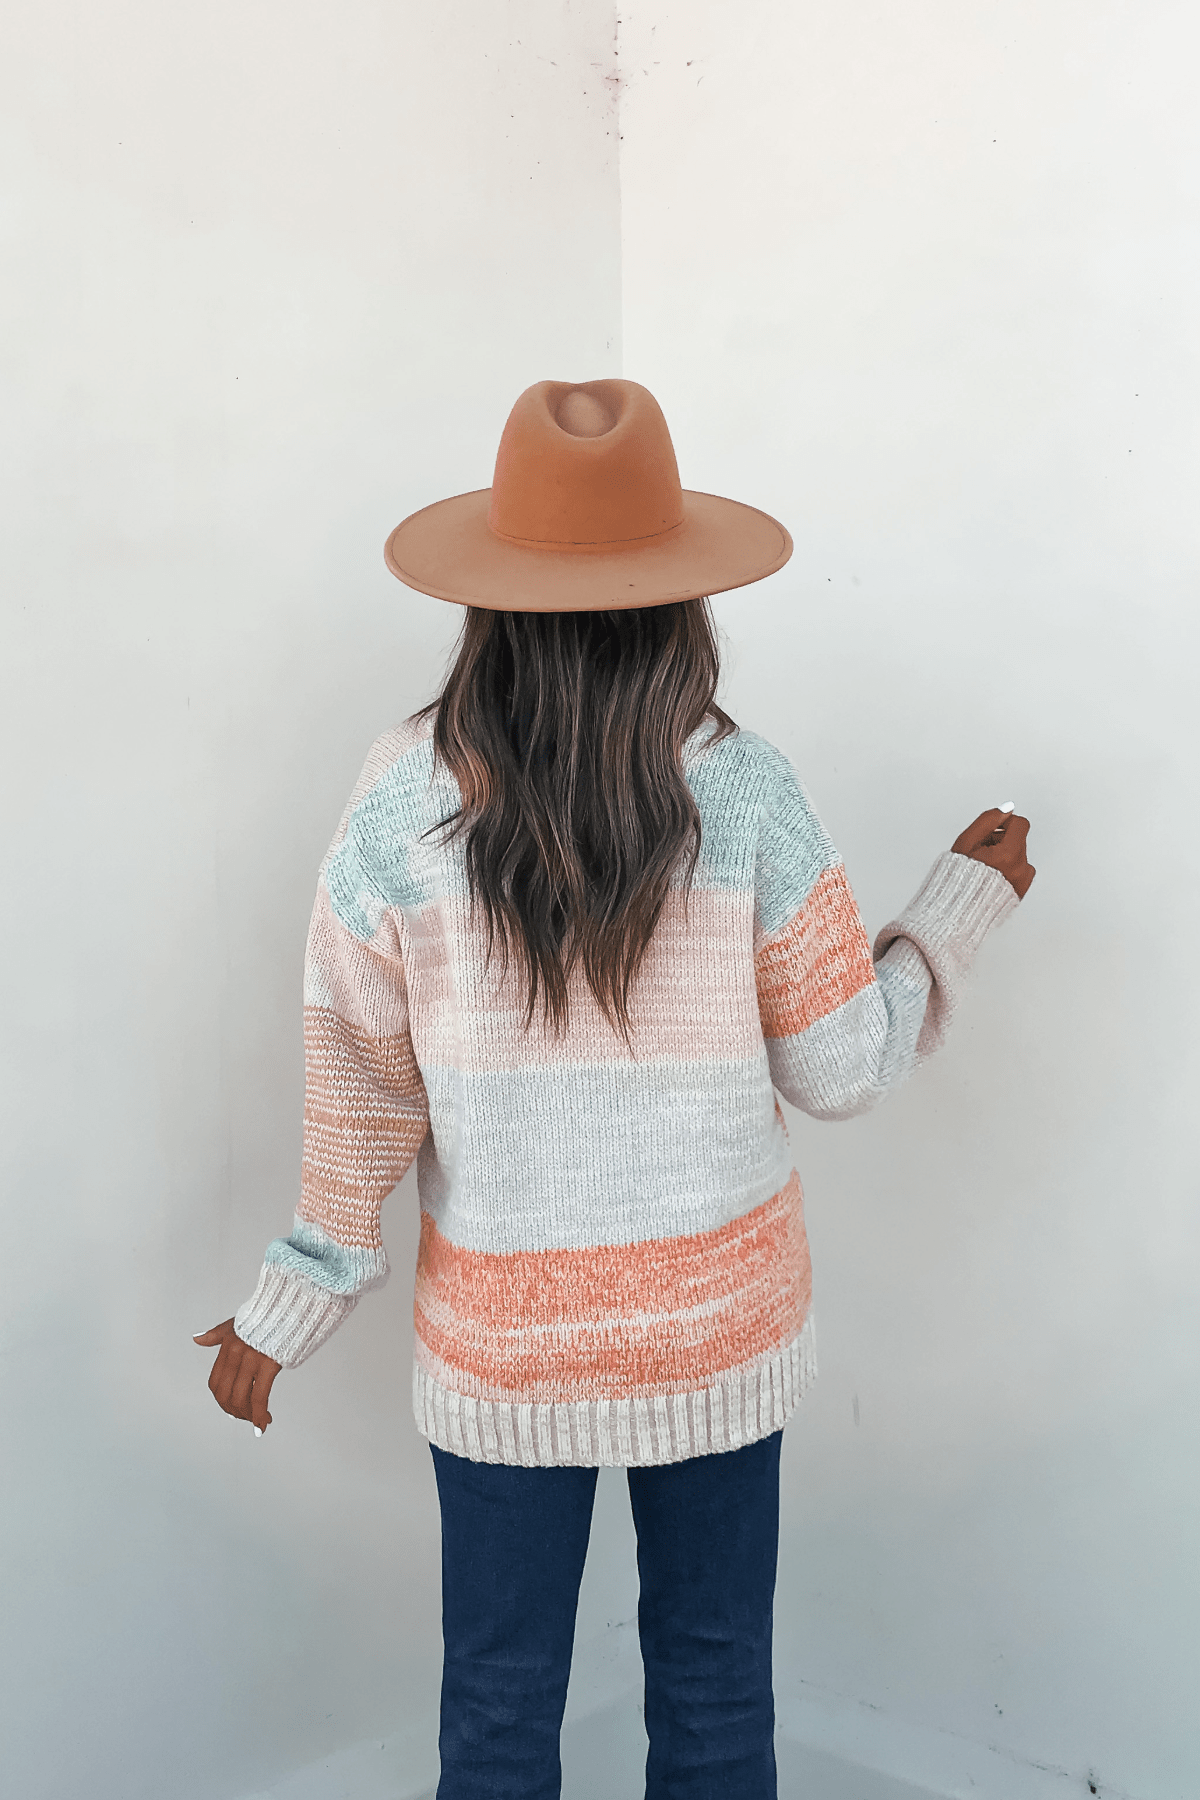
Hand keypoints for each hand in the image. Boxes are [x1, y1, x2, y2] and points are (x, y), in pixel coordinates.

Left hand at [194, 1318, 281, 1432]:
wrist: (291, 1304)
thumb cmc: (266, 1314)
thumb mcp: (236, 1322)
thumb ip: (216, 1335)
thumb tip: (197, 1339)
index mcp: (227, 1346)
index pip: (216, 1383)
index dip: (222, 1400)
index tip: (232, 1407)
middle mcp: (236, 1354)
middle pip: (226, 1394)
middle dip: (234, 1411)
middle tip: (246, 1417)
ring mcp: (252, 1359)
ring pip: (241, 1399)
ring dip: (248, 1416)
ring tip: (258, 1421)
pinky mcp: (269, 1364)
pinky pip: (260, 1396)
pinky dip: (260, 1415)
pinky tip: (264, 1422)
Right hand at [952, 808, 1035, 898]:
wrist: (956, 911)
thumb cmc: (957, 879)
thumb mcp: (965, 842)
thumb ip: (987, 821)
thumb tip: (1006, 808)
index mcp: (1008, 855)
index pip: (1020, 824)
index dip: (1004, 823)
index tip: (991, 830)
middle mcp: (1020, 869)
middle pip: (1019, 840)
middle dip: (1001, 840)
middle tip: (981, 852)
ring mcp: (1023, 882)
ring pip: (1020, 856)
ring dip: (1006, 855)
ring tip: (986, 866)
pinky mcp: (1021, 892)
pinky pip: (1021, 872)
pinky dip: (1009, 870)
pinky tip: (992, 877)